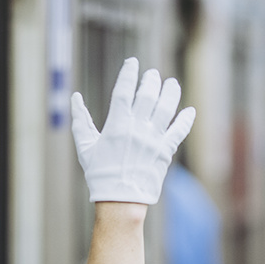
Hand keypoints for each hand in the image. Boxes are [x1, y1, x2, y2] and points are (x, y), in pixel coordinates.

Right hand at [70, 58, 195, 203]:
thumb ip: (81, 121)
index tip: (132, 62)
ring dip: (170, 93)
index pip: (124, 92)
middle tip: (152, 74)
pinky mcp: (165, 152)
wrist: (120, 201)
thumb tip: (75, 97)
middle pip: (147, 96)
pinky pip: (178, 132)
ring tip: (172, 83)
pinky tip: (189, 111)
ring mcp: (153, 140)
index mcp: (116, 126)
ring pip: (166, 109)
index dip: (129, 74)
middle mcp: (137, 129)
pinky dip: (185, 120)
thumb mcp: (85, 146)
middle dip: (151, 81)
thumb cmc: (99, 174)